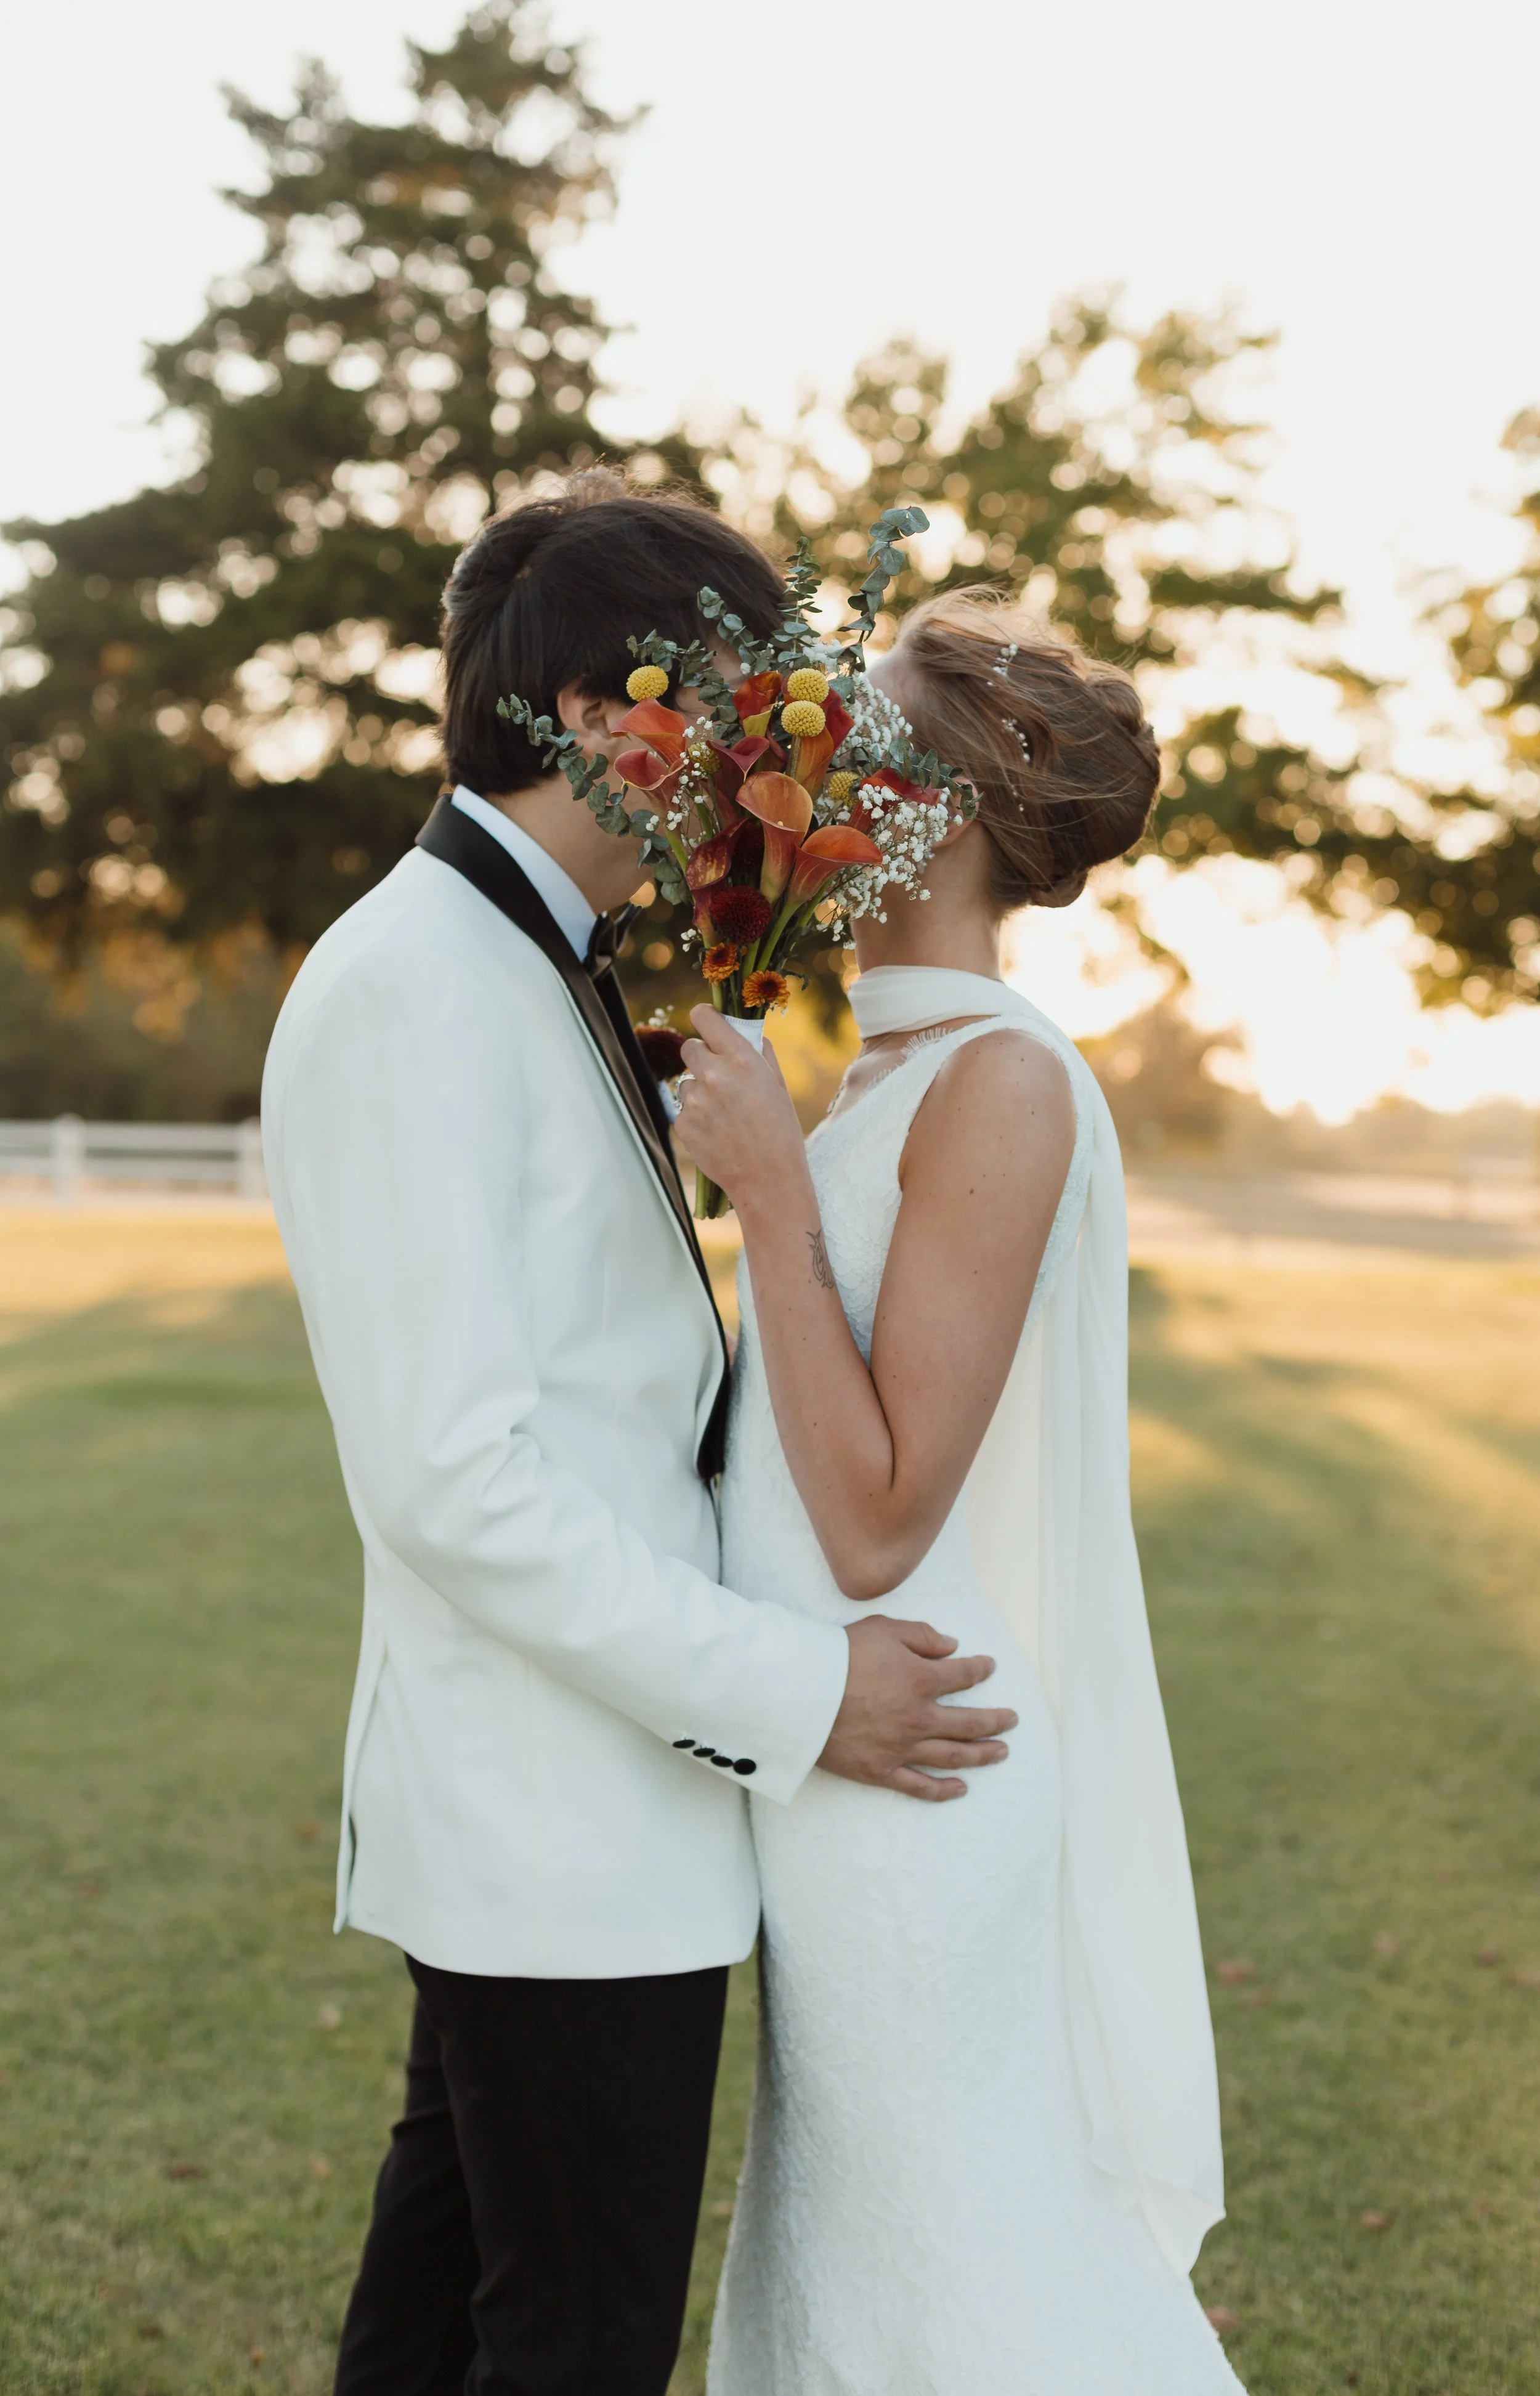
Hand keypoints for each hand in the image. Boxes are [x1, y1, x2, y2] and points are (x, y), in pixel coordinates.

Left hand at [674, 1007, 805, 1212]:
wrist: (768, 1180)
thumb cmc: (780, 1132)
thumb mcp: (778, 1085)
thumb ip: (759, 1054)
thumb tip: (747, 1033)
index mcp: (741, 1059)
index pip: (704, 1018)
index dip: (704, 1017)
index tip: (706, 1021)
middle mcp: (714, 1075)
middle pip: (689, 1047)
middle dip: (702, 1056)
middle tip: (719, 1075)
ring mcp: (695, 1101)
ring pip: (686, 1083)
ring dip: (700, 1092)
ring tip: (725, 1115)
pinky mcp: (683, 1125)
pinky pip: (683, 1110)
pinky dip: (696, 1118)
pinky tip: (718, 1132)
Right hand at [819, 1615, 1015, 1801]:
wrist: (799, 1692)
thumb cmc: (839, 1655)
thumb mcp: (883, 1629)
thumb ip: (922, 1636)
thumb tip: (952, 1646)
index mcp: (922, 1680)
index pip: (963, 1676)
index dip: (980, 1669)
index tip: (989, 1667)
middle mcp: (919, 1717)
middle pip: (970, 1722)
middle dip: (996, 1720)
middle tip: (1012, 1720)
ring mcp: (902, 1747)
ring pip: (953, 1756)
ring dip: (982, 1754)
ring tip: (1002, 1752)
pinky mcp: (882, 1770)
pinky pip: (919, 1785)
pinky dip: (943, 1790)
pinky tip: (962, 1788)